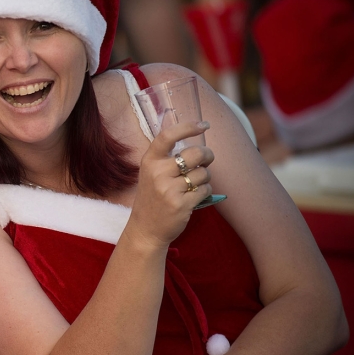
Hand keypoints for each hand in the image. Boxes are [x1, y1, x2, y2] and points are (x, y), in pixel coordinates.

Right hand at [128, 121, 214, 247]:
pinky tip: (195, 196)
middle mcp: (158, 173)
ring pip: (203, 173)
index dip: (188, 127)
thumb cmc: (152, 198)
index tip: (204, 125)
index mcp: (149, 161)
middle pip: (195, 153)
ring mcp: (169, 189)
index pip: (167, 136)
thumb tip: (192, 135)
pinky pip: (205, 189)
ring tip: (194, 184)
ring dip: (205, 177)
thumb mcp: (151, 173)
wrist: (146, 229)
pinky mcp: (181, 204)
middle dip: (207, 155)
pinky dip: (205, 191)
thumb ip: (166, 156)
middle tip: (207, 159)